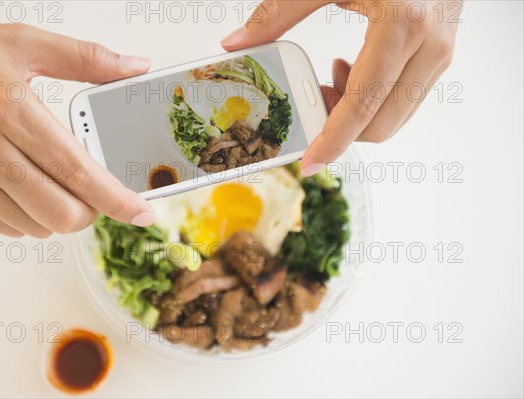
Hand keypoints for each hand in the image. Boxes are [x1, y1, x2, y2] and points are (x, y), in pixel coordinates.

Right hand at [0, 22, 154, 236]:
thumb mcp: (22, 44)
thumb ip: (84, 58)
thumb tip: (133, 67)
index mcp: (13, 115)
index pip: (79, 173)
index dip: (117, 200)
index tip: (143, 212)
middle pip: (62, 213)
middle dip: (91, 211)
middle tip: (95, 192)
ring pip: (36, 226)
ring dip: (61, 215)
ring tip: (60, 185)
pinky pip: (6, 228)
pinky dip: (30, 218)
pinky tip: (29, 190)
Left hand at [221, 0, 460, 175]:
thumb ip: (278, 12)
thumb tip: (235, 43)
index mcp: (402, 25)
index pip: (363, 105)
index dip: (333, 141)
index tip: (308, 163)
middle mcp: (429, 48)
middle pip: (380, 125)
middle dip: (341, 130)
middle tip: (314, 101)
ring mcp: (439, 56)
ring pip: (394, 119)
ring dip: (356, 116)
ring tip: (333, 79)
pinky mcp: (439, 58)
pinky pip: (404, 101)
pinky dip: (373, 102)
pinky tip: (354, 70)